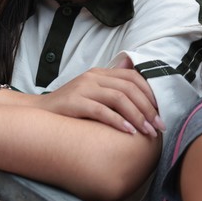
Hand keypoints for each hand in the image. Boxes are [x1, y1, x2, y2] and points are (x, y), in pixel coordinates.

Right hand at [34, 57, 164, 137]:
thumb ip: (112, 83)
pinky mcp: (75, 102)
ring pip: (119, 98)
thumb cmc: (70, 106)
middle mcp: (92, 77)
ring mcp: (83, 88)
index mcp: (99, 73)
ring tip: (147, 132)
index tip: (161, 112)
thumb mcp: (92, 91)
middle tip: (159, 126)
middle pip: (129, 88)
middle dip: (148, 108)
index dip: (150, 93)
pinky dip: (118, 121)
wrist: (40, 112)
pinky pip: (101, 110)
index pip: (132, 77)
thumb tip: (133, 69)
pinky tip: (128, 131)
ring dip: (137, 116)